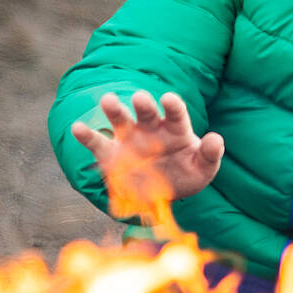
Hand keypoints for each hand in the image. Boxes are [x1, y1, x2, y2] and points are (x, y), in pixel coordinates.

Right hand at [70, 91, 224, 201]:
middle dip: (143, 105)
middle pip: (147, 112)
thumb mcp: (203, 169)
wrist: (163, 194)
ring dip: (115, 110)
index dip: (172, 105)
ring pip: (121, 121)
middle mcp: (151, 128)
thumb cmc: (186, 174)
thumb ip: (210, 154)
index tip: (168, 99)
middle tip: (140, 98)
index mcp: (175, 129)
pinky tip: (77, 128)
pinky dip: (87, 136)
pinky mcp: (112, 154)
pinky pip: (98, 143)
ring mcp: (130, 139)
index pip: (175, 113)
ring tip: (108, 100)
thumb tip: (215, 139)